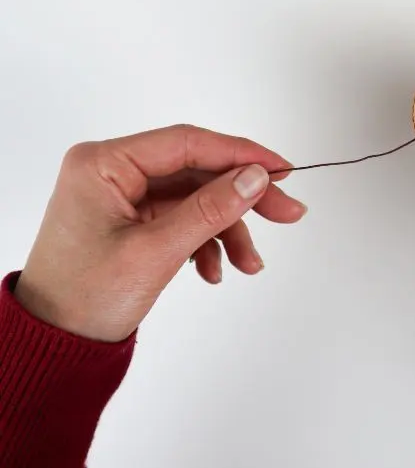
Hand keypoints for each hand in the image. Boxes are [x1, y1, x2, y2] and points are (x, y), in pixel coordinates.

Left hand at [14, 125, 305, 341]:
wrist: (51, 348)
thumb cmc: (83, 299)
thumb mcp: (155, 253)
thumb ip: (210, 210)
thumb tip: (257, 176)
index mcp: (104, 162)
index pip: (187, 143)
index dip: (240, 153)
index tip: (281, 168)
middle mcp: (112, 170)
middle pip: (196, 170)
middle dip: (241, 196)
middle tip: (286, 212)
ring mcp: (122, 194)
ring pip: (194, 197)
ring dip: (226, 229)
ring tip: (249, 263)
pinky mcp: (131, 218)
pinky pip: (181, 217)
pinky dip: (204, 241)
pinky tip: (214, 270)